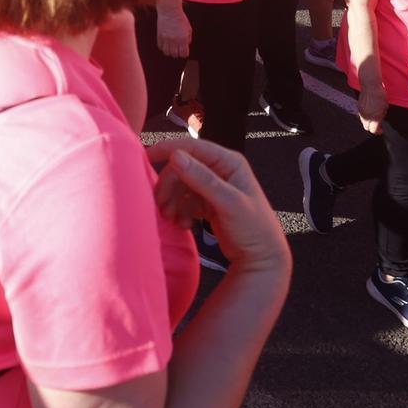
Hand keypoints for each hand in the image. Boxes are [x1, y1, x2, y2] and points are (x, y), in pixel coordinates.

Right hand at [147, 141, 290, 274]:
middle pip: (183, 168)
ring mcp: (213, 187)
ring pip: (182, 185)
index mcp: (229, 162)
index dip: (168, 149)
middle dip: (169, 185)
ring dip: (172, 200)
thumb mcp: (229, 203)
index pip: (193, 147)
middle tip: (160, 205)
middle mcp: (220, 170)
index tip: (146, 157)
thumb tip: (175, 156)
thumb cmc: (253, 228)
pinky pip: (185, 200)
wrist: (261, 259)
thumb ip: (203, 180)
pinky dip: (180, 211)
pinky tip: (183, 224)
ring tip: (170, 218)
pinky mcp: (208, 203)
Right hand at [155, 0, 191, 58]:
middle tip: (177, 50)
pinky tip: (165, 44)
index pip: (184, 53)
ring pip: (167, 52)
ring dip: (169, 52)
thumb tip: (186, 44)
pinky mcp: (159, 36)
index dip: (184, 54)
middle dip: (177, 54)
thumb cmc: (180, 18)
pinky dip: (163, 47)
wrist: (170, 10)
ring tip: (170, 48)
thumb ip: (188, 38)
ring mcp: (166, 38)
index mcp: (183, 38)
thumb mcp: (188, 28)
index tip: (183, 52)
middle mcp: (175, 40)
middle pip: (175, 54)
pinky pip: (160, 47)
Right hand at [357, 80, 387, 134]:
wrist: (370, 85)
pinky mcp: (359, 107)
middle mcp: (366, 116)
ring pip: (364, 122)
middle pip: (367, 128)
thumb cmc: (379, 94)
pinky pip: (362, 116)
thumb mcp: (384, 106)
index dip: (378, 131)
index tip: (381, 130)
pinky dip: (366, 117)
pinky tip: (370, 112)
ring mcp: (361, 112)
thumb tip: (380, 120)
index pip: (374, 130)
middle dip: (372, 128)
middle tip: (377, 126)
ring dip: (368, 122)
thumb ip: (381, 115)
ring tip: (374, 118)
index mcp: (374, 117)